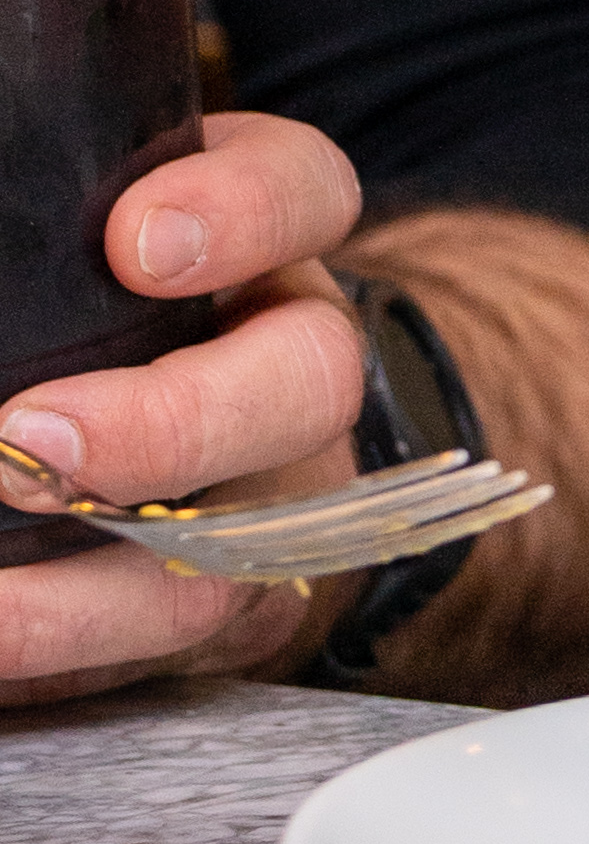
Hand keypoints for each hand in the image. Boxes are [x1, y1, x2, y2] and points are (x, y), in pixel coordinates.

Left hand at [0, 109, 366, 699]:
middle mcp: (288, 361)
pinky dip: (62, 651)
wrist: (178, 419)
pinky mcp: (223, 604)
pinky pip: (169, 645)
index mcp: (261, 239)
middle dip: (172, 422)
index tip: (138, 240)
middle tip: (30, 438)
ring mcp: (271, 493)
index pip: (304, 192)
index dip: (243, 214)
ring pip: (248, 547)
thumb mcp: (71, 219)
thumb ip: (22, 194)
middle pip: (305, 383)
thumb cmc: (86, 286)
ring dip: (98, 584)